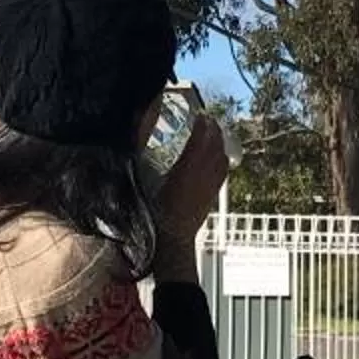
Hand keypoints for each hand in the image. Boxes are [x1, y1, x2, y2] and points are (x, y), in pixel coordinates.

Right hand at [151, 115, 229, 279]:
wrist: (170, 244)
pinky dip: (222, 158)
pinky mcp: (212, 197)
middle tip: (207, 118)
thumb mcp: (142, 183)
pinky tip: (218, 155)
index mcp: (184, 174)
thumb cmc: (152, 215)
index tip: (200, 114)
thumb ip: (139, 156)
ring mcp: (210, 189)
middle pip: (214, 148)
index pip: (199, 143)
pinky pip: (222, 172)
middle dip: (213, 130)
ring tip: (214, 132)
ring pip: (221, 159)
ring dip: (219, 143)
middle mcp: (201, 179)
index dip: (202, 127)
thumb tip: (136, 135)